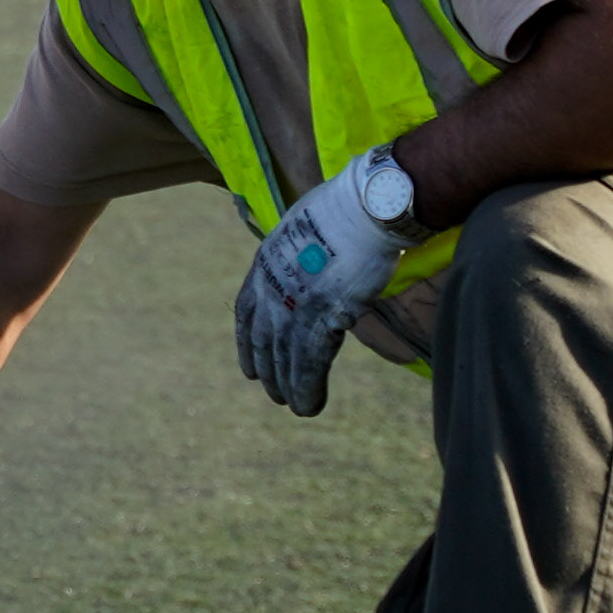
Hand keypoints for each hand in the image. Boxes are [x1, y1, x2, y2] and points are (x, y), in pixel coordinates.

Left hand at [231, 151, 418, 418]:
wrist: (367, 205)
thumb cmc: (348, 209)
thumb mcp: (306, 228)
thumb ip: (301, 254)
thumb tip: (312, 265)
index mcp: (265, 262)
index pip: (245, 312)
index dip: (247, 343)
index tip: (249, 367)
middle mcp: (271, 285)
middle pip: (264, 340)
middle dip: (269, 370)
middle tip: (274, 394)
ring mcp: (295, 302)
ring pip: (285, 357)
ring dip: (289, 386)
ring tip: (295, 407)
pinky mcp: (323, 316)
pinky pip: (309, 363)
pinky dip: (308, 387)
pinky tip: (309, 406)